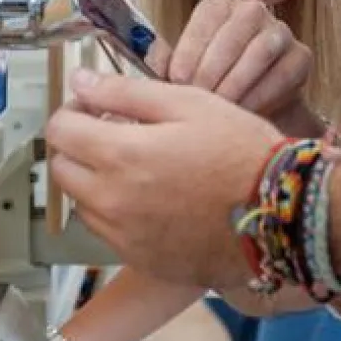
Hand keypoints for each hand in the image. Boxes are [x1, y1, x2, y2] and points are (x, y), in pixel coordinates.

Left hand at [46, 68, 284, 288]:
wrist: (281, 214)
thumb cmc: (241, 150)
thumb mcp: (188, 103)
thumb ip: (124, 91)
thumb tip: (79, 81)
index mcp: (121, 155)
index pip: (59, 130)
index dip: (73, 110)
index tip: (96, 106)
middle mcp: (113, 202)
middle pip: (63, 169)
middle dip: (79, 146)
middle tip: (115, 132)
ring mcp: (125, 237)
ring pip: (83, 203)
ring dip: (96, 180)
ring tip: (141, 165)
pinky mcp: (142, 260)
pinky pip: (110, 232)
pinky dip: (119, 212)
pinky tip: (155, 197)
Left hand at [168, 0, 311, 118]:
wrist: (256, 104)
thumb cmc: (215, 82)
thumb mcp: (187, 67)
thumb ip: (168, 61)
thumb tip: (150, 59)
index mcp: (219, 6)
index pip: (205, 18)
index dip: (190, 50)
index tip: (176, 79)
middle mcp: (252, 11)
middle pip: (233, 34)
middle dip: (212, 70)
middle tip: (197, 99)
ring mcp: (280, 32)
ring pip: (260, 52)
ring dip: (237, 83)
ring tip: (219, 108)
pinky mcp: (301, 56)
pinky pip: (283, 74)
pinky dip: (262, 95)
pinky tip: (244, 112)